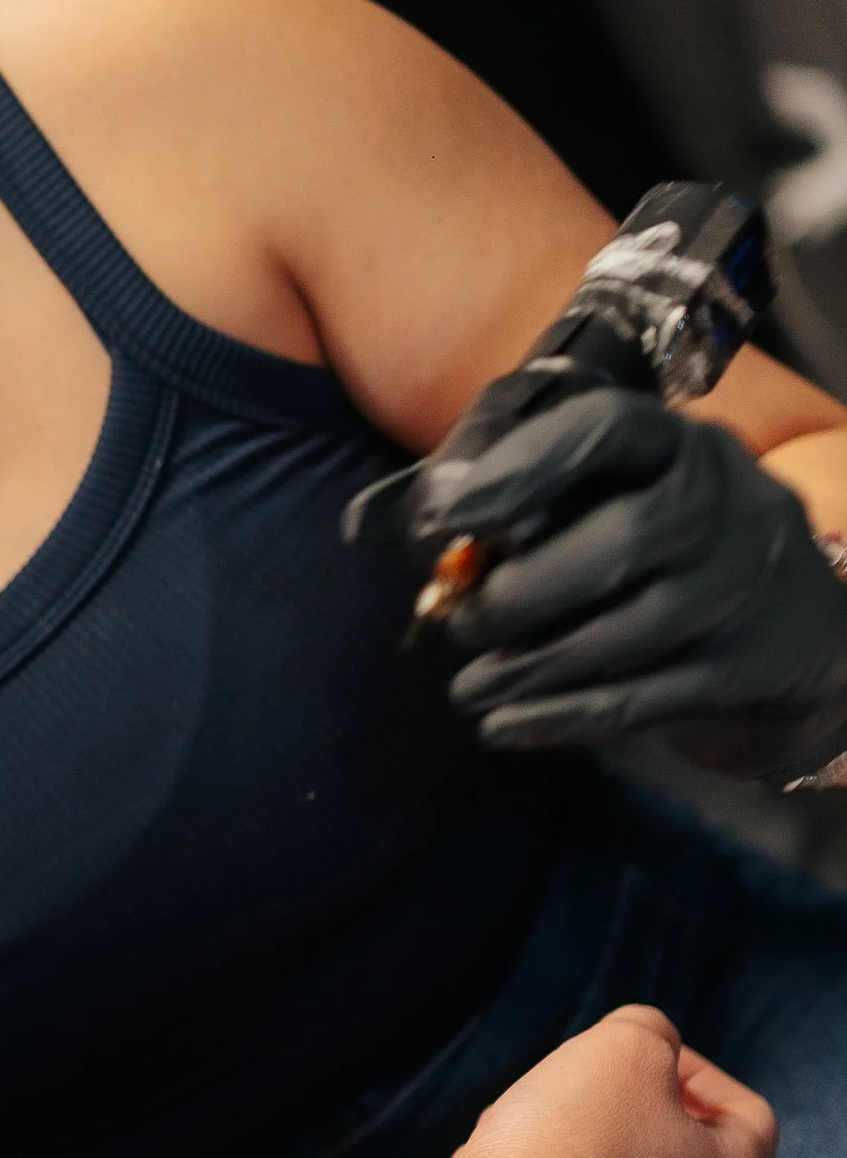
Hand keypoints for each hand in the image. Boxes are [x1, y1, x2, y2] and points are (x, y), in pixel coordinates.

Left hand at [419, 382, 846, 775]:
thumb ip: (487, 502)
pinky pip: (649, 697)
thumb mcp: (596, 501)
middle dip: (524, 591)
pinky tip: (503, 727)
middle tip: (461, 622)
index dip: (518, 467)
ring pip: (632, 629)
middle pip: (623, 540)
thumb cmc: (655, 548)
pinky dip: (567, 719)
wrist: (797, 629)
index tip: (441, 513)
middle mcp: (726, 500)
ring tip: (468, 688)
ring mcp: (749, 583)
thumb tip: (361, 526)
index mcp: (675, 442)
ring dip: (535, 667)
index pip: (602, 430)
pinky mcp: (753, 664)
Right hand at [440, 1005, 773, 1157]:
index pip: (748, 1114)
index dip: (700, 1071)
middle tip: (592, 1082)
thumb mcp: (625, 1046)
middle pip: (685, 1150)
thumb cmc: (570, 1144)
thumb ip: (653, 1030)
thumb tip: (650, 1046)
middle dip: (637, 1106)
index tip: (648, 1059)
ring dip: (594, 1145)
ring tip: (543, 1121)